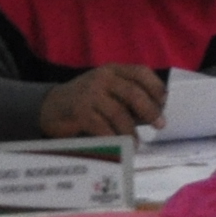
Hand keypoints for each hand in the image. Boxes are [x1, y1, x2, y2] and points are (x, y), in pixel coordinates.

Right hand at [38, 64, 165, 137]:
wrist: (50, 107)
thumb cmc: (86, 100)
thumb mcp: (106, 89)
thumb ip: (126, 95)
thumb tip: (154, 112)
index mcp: (113, 70)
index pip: (140, 72)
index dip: (155, 86)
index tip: (164, 101)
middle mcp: (103, 78)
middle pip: (133, 92)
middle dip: (149, 110)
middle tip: (160, 124)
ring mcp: (90, 94)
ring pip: (118, 113)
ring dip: (131, 130)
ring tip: (137, 143)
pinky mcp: (80, 112)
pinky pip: (102, 126)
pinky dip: (114, 138)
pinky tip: (119, 146)